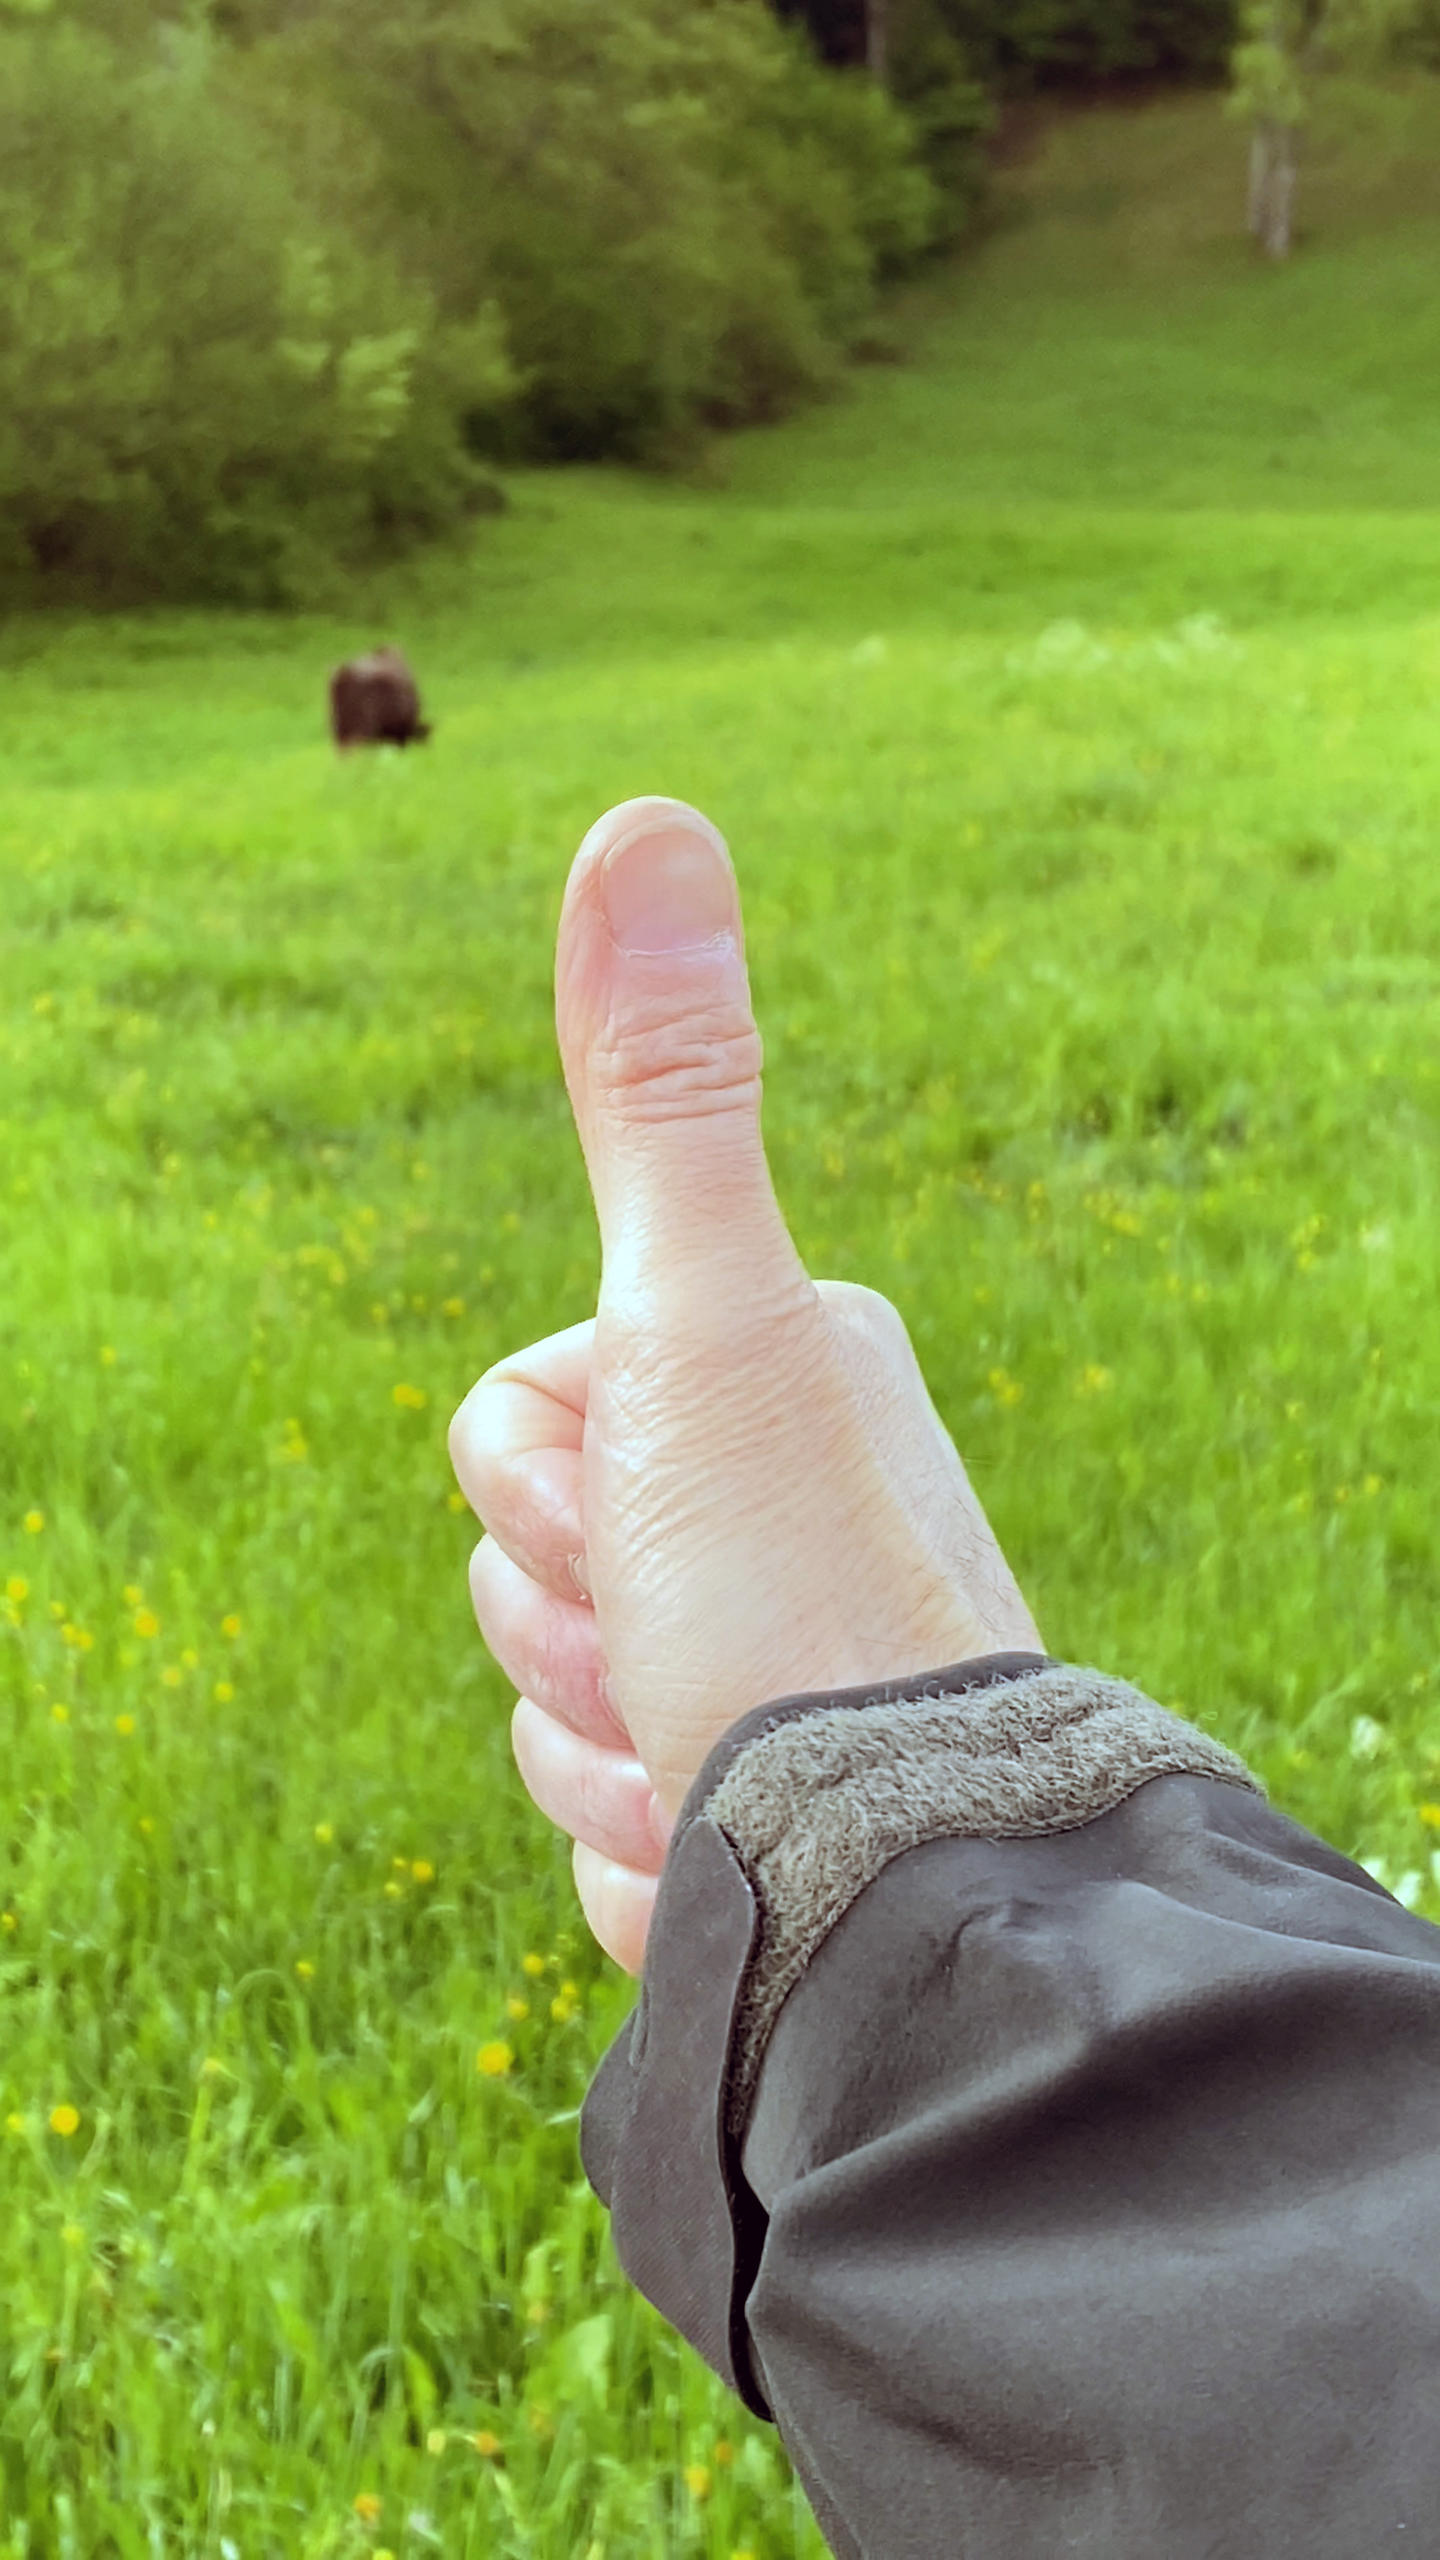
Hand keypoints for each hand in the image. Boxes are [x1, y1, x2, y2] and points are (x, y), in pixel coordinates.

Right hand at [449, 799, 1039, 1968]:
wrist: (892, 1885)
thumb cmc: (789, 1592)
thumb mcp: (704, 1318)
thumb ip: (664, 1088)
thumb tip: (646, 818)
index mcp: (778, 1367)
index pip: (516, 1413)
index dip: (534, 1488)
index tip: (639, 1527)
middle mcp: (780, 1496)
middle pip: (520, 1552)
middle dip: (561, 1628)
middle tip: (675, 1653)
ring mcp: (761, 1650)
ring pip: (546, 1690)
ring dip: (592, 1747)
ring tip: (708, 1759)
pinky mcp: (747, 1794)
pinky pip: (598, 1805)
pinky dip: (634, 1838)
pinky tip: (717, 1838)